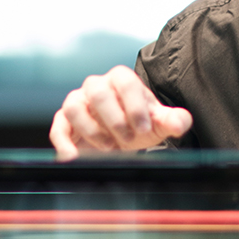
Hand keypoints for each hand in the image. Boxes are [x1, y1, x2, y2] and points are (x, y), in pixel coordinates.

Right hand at [50, 65, 193, 160]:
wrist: (122, 137)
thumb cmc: (140, 124)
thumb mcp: (159, 123)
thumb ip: (174, 120)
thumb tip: (180, 123)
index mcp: (121, 80)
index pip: (125, 82)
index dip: (135, 106)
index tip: (145, 128)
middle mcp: (97, 86)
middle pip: (98, 91)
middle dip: (114, 118)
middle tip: (128, 139)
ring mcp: (78, 102)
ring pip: (74, 106)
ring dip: (91, 129)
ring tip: (109, 147)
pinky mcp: (64, 122)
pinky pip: (58, 127)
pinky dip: (64, 144)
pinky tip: (76, 157)